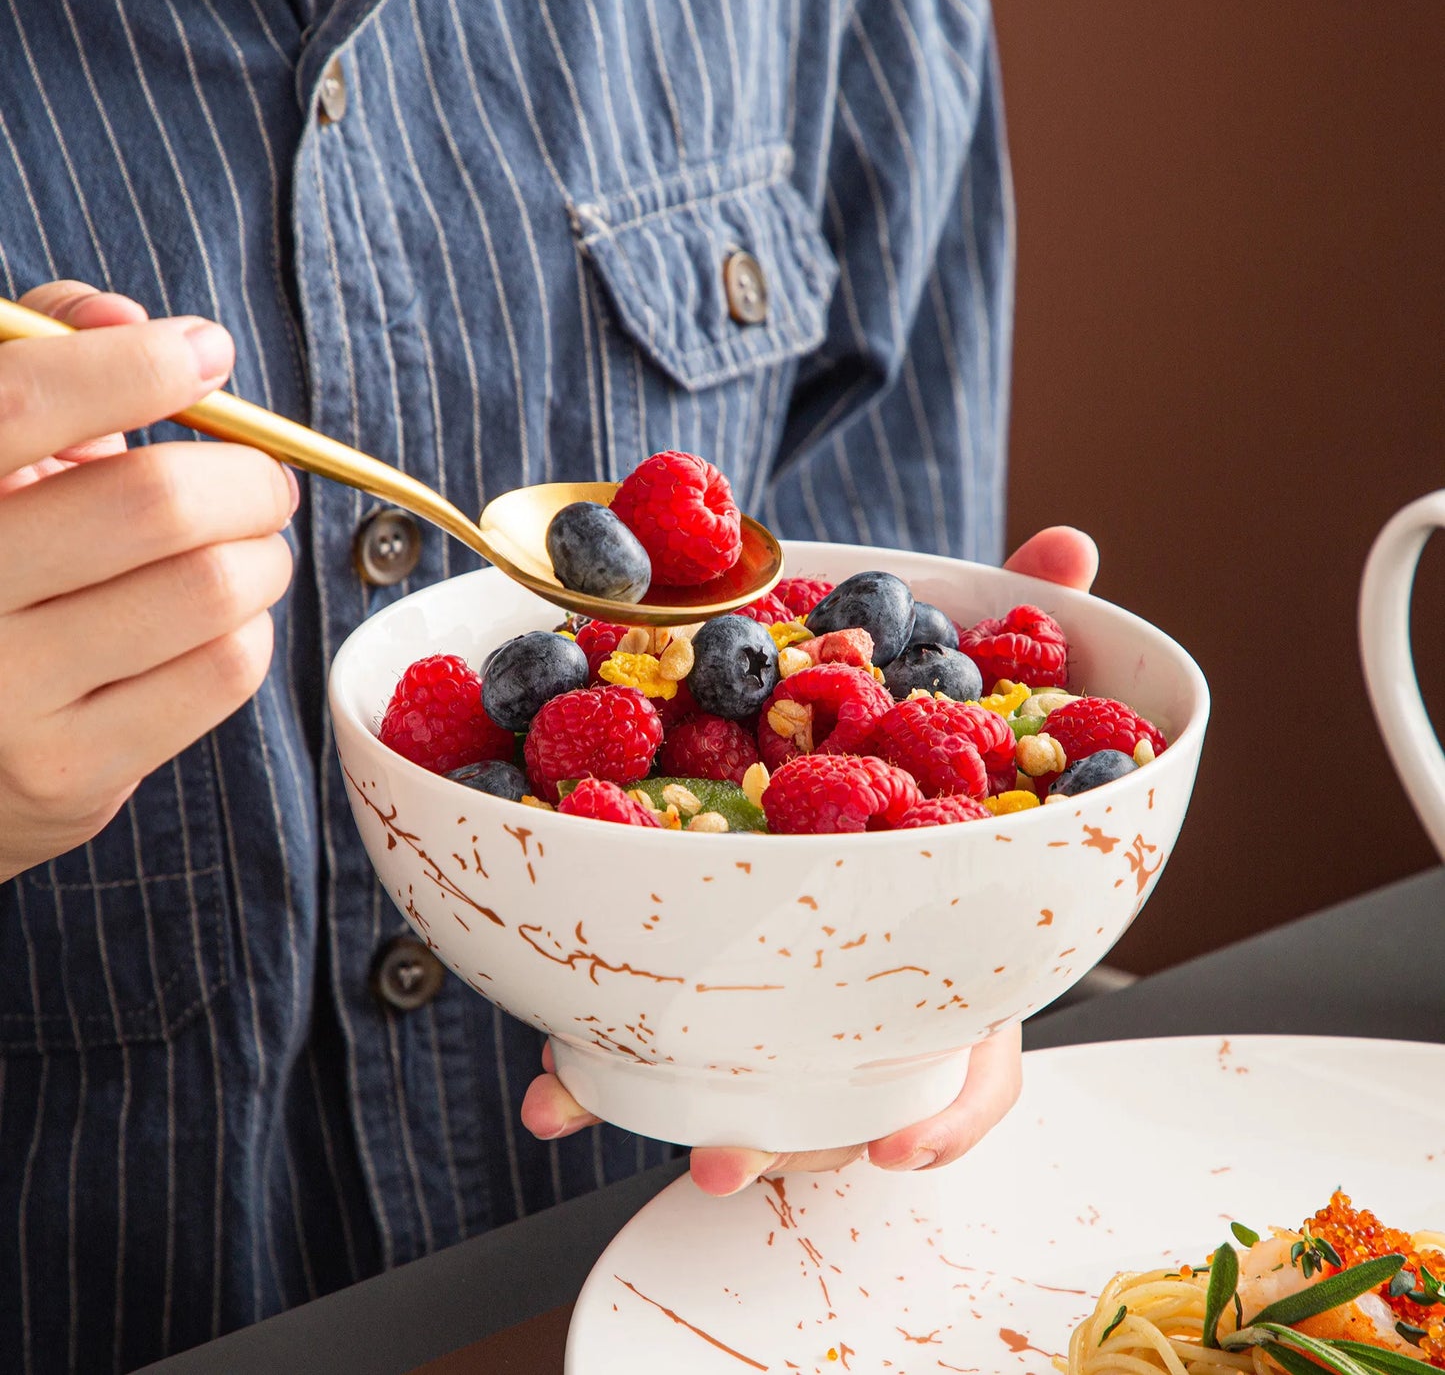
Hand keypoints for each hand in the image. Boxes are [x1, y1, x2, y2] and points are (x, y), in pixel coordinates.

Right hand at [0, 281, 296, 880]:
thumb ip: (41, 366)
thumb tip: (136, 325)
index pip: (25, 400)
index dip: (138, 366)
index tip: (204, 353)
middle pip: (154, 504)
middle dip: (245, 476)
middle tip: (262, 479)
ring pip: (210, 591)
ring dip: (264, 556)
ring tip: (249, 550)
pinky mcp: (65, 774)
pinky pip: (223, 672)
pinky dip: (250, 629)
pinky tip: (221, 621)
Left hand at [519, 525, 1098, 1192]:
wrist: (800, 737)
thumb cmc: (900, 738)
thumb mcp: (954, 675)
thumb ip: (1017, 620)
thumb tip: (1074, 545)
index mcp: (938, 949)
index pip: (972, 1054)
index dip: (947, 1110)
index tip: (902, 1148)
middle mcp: (853, 991)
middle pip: (828, 1099)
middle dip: (778, 1137)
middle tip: (720, 1158)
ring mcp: (768, 998)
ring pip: (729, 1086)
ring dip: (658, 1107)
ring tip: (587, 1107)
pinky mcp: (690, 981)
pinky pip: (646, 1042)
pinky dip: (593, 1071)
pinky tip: (549, 1091)